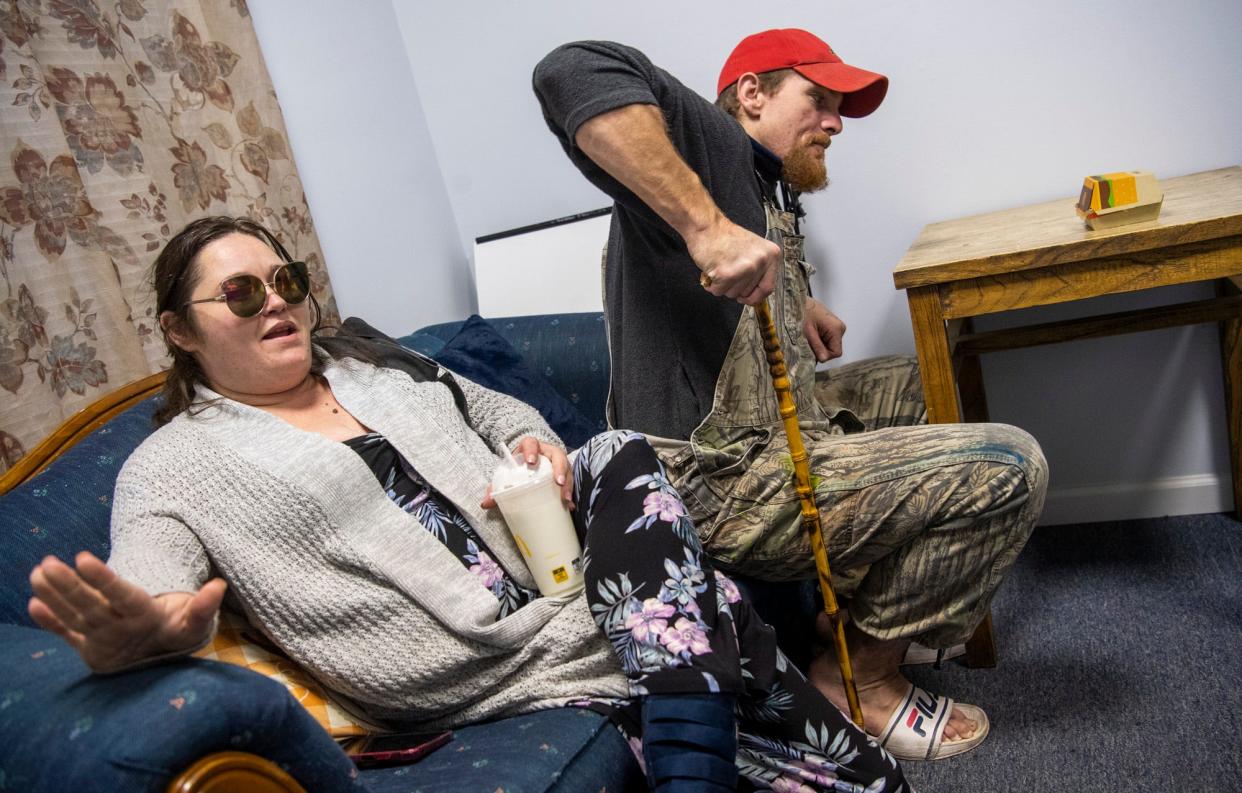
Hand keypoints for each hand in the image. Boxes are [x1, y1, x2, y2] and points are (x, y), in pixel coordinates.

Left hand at [28, 551, 224, 672]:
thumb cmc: (178, 629)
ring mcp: (101, 641)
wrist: (162, 659)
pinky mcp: (88, 648)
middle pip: (91, 608)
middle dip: (69, 587)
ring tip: (38, 573)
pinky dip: (49, 623)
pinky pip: (66, 635)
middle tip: (48, 564)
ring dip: (53, 597)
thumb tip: (218, 585)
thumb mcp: (195, 622)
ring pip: (74, 619)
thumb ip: (204, 607)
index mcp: (145, 619)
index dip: (103, 579)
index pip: (121, 596)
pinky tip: (33, 605)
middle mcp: (120, 631)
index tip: (83, 558)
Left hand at [480, 436, 574, 508]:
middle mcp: (548, 452)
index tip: (531, 462)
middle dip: (559, 469)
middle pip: (557, 456)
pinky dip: (570, 493)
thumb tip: (485, 502)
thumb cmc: (518, 467)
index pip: (531, 443)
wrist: (528, 464)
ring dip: (568, 483)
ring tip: (565, 497)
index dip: (532, 451)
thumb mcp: (508, 473)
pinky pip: (570, 481)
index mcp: (531, 447)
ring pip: (567, 468)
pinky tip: (570, 505)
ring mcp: (558, 462)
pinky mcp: (564, 472)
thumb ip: (496, 487)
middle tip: (558, 482)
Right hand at [685, 217, 780, 305]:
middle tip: (728, 271)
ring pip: (733, 294)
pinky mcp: (727, 274)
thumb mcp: (753, 250)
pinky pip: (719, 291)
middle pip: (748, 293)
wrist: (707, 227)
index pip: (768, 288)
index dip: (755, 297)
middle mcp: (761, 261)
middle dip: (735, 287)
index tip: (747, 298)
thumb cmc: (725, 237)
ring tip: (720, 268)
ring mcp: (745, 268)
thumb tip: (757, 295)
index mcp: (771, 255)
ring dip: (723, 286)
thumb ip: (759, 271)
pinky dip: (712, 285)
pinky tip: (712, 270)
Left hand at [803, 298, 845, 361]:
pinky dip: (817, 339)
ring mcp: (836, 326)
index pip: (836, 352)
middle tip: (807, 341)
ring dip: (817, 344)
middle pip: (832, 349)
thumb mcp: (807, 332)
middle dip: (819, 349)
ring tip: (808, 335)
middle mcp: (840, 328)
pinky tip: (810, 333)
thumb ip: (816, 346)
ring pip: (828, 345)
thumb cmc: (802, 312)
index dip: (824, 355)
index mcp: (836, 329)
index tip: (811, 350)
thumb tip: (824, 359)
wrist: (798, 300)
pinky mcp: (831, 326)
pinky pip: (826, 339)